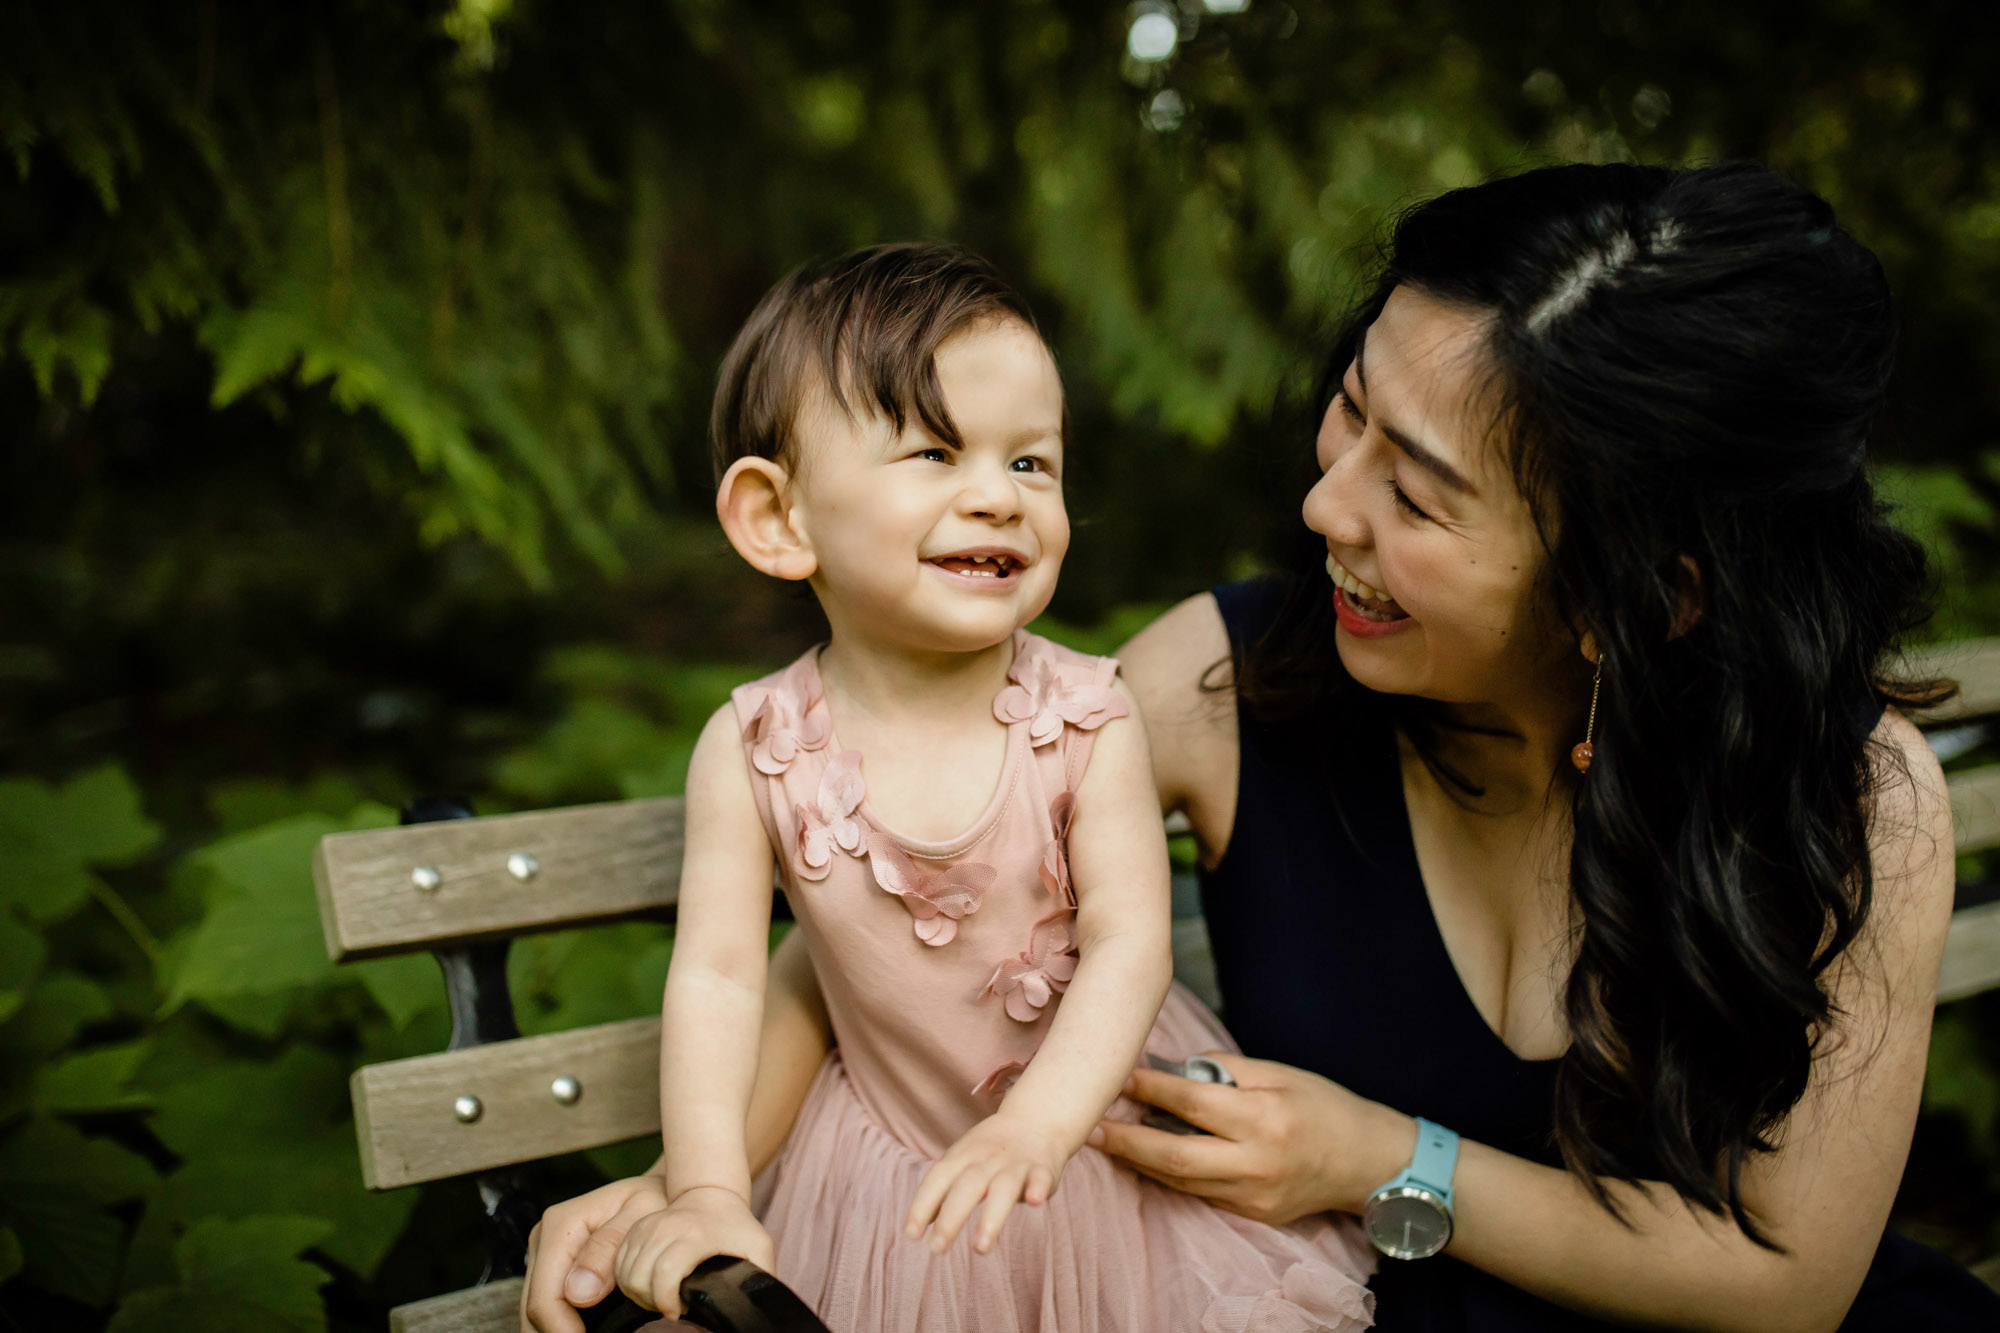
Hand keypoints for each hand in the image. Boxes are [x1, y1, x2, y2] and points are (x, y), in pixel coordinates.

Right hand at [521, 1173, 669, 1331]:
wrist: (657, 1191)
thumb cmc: (656, 1203)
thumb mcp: (643, 1215)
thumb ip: (609, 1249)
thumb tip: (578, 1292)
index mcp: (561, 1226)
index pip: (545, 1298)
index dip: (562, 1330)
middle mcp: (543, 1237)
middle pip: (534, 1308)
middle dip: (558, 1332)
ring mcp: (544, 1251)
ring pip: (535, 1310)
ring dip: (557, 1327)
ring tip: (591, 1332)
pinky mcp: (551, 1264)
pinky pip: (546, 1302)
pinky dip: (560, 1320)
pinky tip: (583, 1327)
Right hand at [613, 1184, 776, 1320]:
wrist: (713, 1193)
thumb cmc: (737, 1226)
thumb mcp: (757, 1248)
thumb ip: (760, 1277)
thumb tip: (756, 1309)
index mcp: (695, 1234)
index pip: (667, 1272)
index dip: (667, 1300)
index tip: (677, 1312)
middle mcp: (666, 1227)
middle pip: (641, 1277)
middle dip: (651, 1302)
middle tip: (670, 1306)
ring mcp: (647, 1226)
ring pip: (625, 1273)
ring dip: (639, 1294)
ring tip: (661, 1297)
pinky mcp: (636, 1229)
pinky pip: (618, 1265)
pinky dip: (628, 1281)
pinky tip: (648, 1286)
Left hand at [904, 1112, 1072, 1254]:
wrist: (1034, 1119)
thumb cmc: (989, 1151)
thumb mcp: (960, 1163)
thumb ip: (940, 1194)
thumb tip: (914, 1228)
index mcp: (962, 1157)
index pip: (938, 1179)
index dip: (923, 1206)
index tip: (911, 1236)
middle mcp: (987, 1160)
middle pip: (967, 1187)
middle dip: (951, 1218)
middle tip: (938, 1248)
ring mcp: (1016, 1164)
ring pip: (1003, 1188)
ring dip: (992, 1218)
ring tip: (980, 1248)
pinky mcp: (1043, 1170)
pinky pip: (1040, 1178)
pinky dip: (1038, 1188)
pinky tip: (1034, 1201)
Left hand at [1087, 1052, 1411, 1224]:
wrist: (1368, 1161)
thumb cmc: (1324, 1106)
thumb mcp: (1280, 1073)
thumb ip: (1226, 1070)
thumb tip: (1175, 1068)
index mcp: (1264, 1118)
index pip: (1192, 1102)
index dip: (1149, 1089)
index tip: (1117, 1076)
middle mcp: (1256, 1163)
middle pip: (1174, 1156)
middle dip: (1127, 1141)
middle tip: (1091, 1126)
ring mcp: (1253, 1196)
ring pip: (1181, 1182)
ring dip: (1139, 1162)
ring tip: (1107, 1141)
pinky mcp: (1252, 1215)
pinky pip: (1199, 1195)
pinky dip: (1169, 1176)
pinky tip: (1146, 1159)